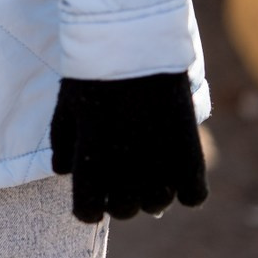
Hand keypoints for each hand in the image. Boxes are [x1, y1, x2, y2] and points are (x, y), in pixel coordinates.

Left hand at [48, 71, 208, 223]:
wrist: (134, 46)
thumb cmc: (93, 75)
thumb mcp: (66, 109)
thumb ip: (63, 146)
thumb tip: (63, 173)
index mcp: (91, 163)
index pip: (88, 212)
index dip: (87, 208)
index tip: (90, 200)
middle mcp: (126, 171)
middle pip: (124, 210)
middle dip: (117, 201)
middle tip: (117, 183)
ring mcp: (161, 164)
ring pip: (157, 204)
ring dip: (149, 195)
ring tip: (145, 174)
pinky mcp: (190, 153)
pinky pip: (194, 195)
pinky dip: (186, 191)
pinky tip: (177, 176)